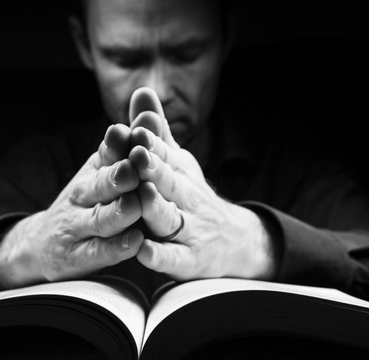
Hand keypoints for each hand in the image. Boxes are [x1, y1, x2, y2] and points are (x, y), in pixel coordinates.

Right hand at [0, 124, 144, 289]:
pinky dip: (117, 247)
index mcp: (95, 169)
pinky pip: (99, 251)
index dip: (121, 142)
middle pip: (102, 184)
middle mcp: (84, 194)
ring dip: (119, 211)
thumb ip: (130, 136)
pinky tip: (135, 242)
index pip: (108, 152)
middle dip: (119, 174)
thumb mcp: (106, 164)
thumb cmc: (89, 198)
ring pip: (101, 218)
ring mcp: (80, 226)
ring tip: (138, 204)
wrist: (43, 242)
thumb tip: (148, 93)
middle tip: (135, 166)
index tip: (135, 129)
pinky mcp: (80, 256)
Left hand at [126, 88, 277, 280]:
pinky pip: (173, 258)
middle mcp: (185, 197)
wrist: (235, 240)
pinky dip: (159, 255)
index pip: (162, 152)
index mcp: (178, 171)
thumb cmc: (192, 194)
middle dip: (153, 167)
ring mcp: (189, 229)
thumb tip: (141, 89)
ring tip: (143, 196)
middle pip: (168, 181)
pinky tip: (143, 251)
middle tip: (137, 152)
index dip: (148, 140)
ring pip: (170, 218)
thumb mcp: (177, 160)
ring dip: (156, 207)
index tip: (134, 126)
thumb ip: (156, 130)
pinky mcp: (188, 260)